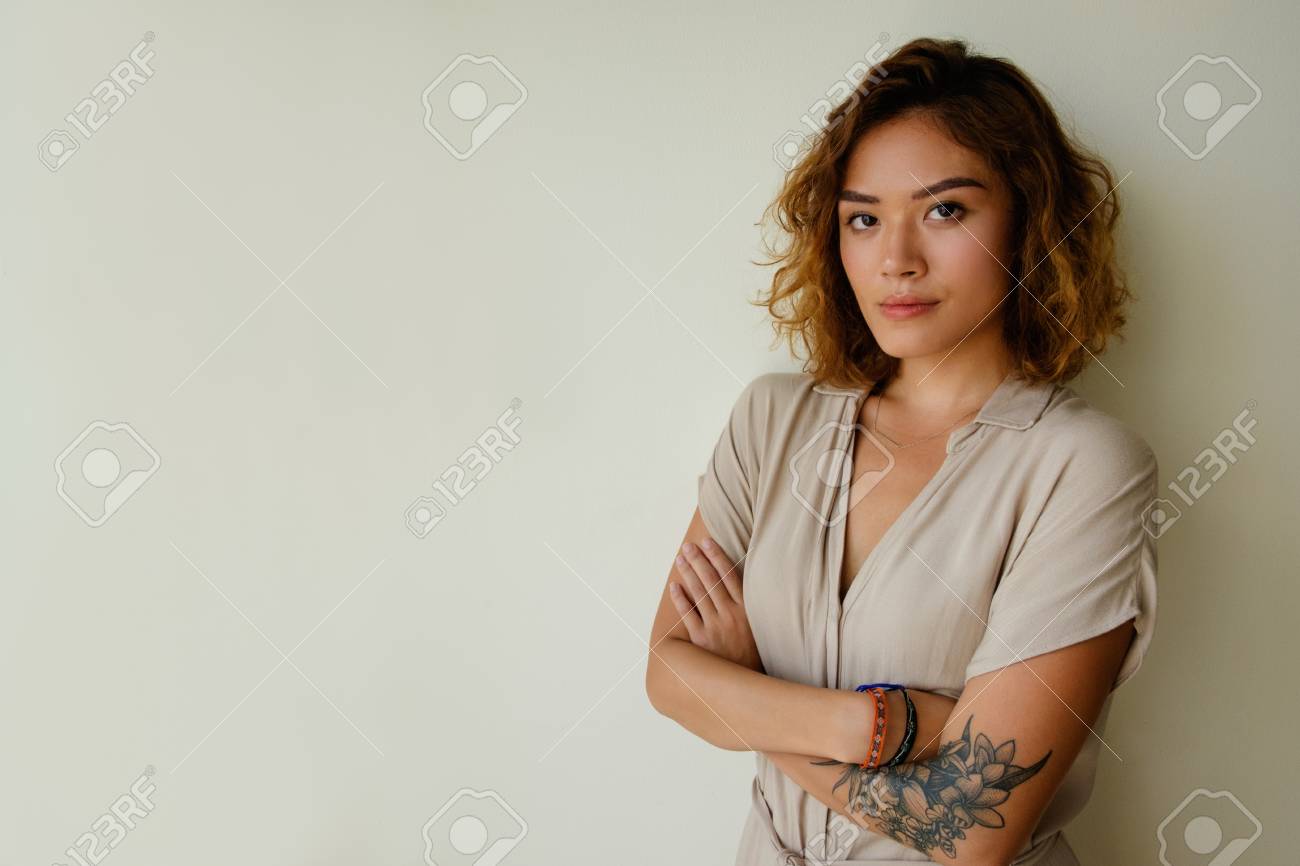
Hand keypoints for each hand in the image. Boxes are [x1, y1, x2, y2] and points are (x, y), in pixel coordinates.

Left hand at [669, 538, 763, 673]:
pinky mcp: (701, 640)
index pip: (730, 575)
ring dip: (688, 573)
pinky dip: (680, 599)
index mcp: (747, 609)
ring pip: (698, 594)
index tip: (707, 541)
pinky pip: (688, 615)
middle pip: (711, 580)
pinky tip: (674, 586)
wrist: (748, 684)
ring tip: (680, 559)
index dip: (717, 556)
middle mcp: (731, 615)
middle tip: (688, 546)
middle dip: (698, 560)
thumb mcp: (759, 626)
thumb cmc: (754, 653)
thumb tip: (739, 581)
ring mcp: (715, 627)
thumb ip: (749, 605)